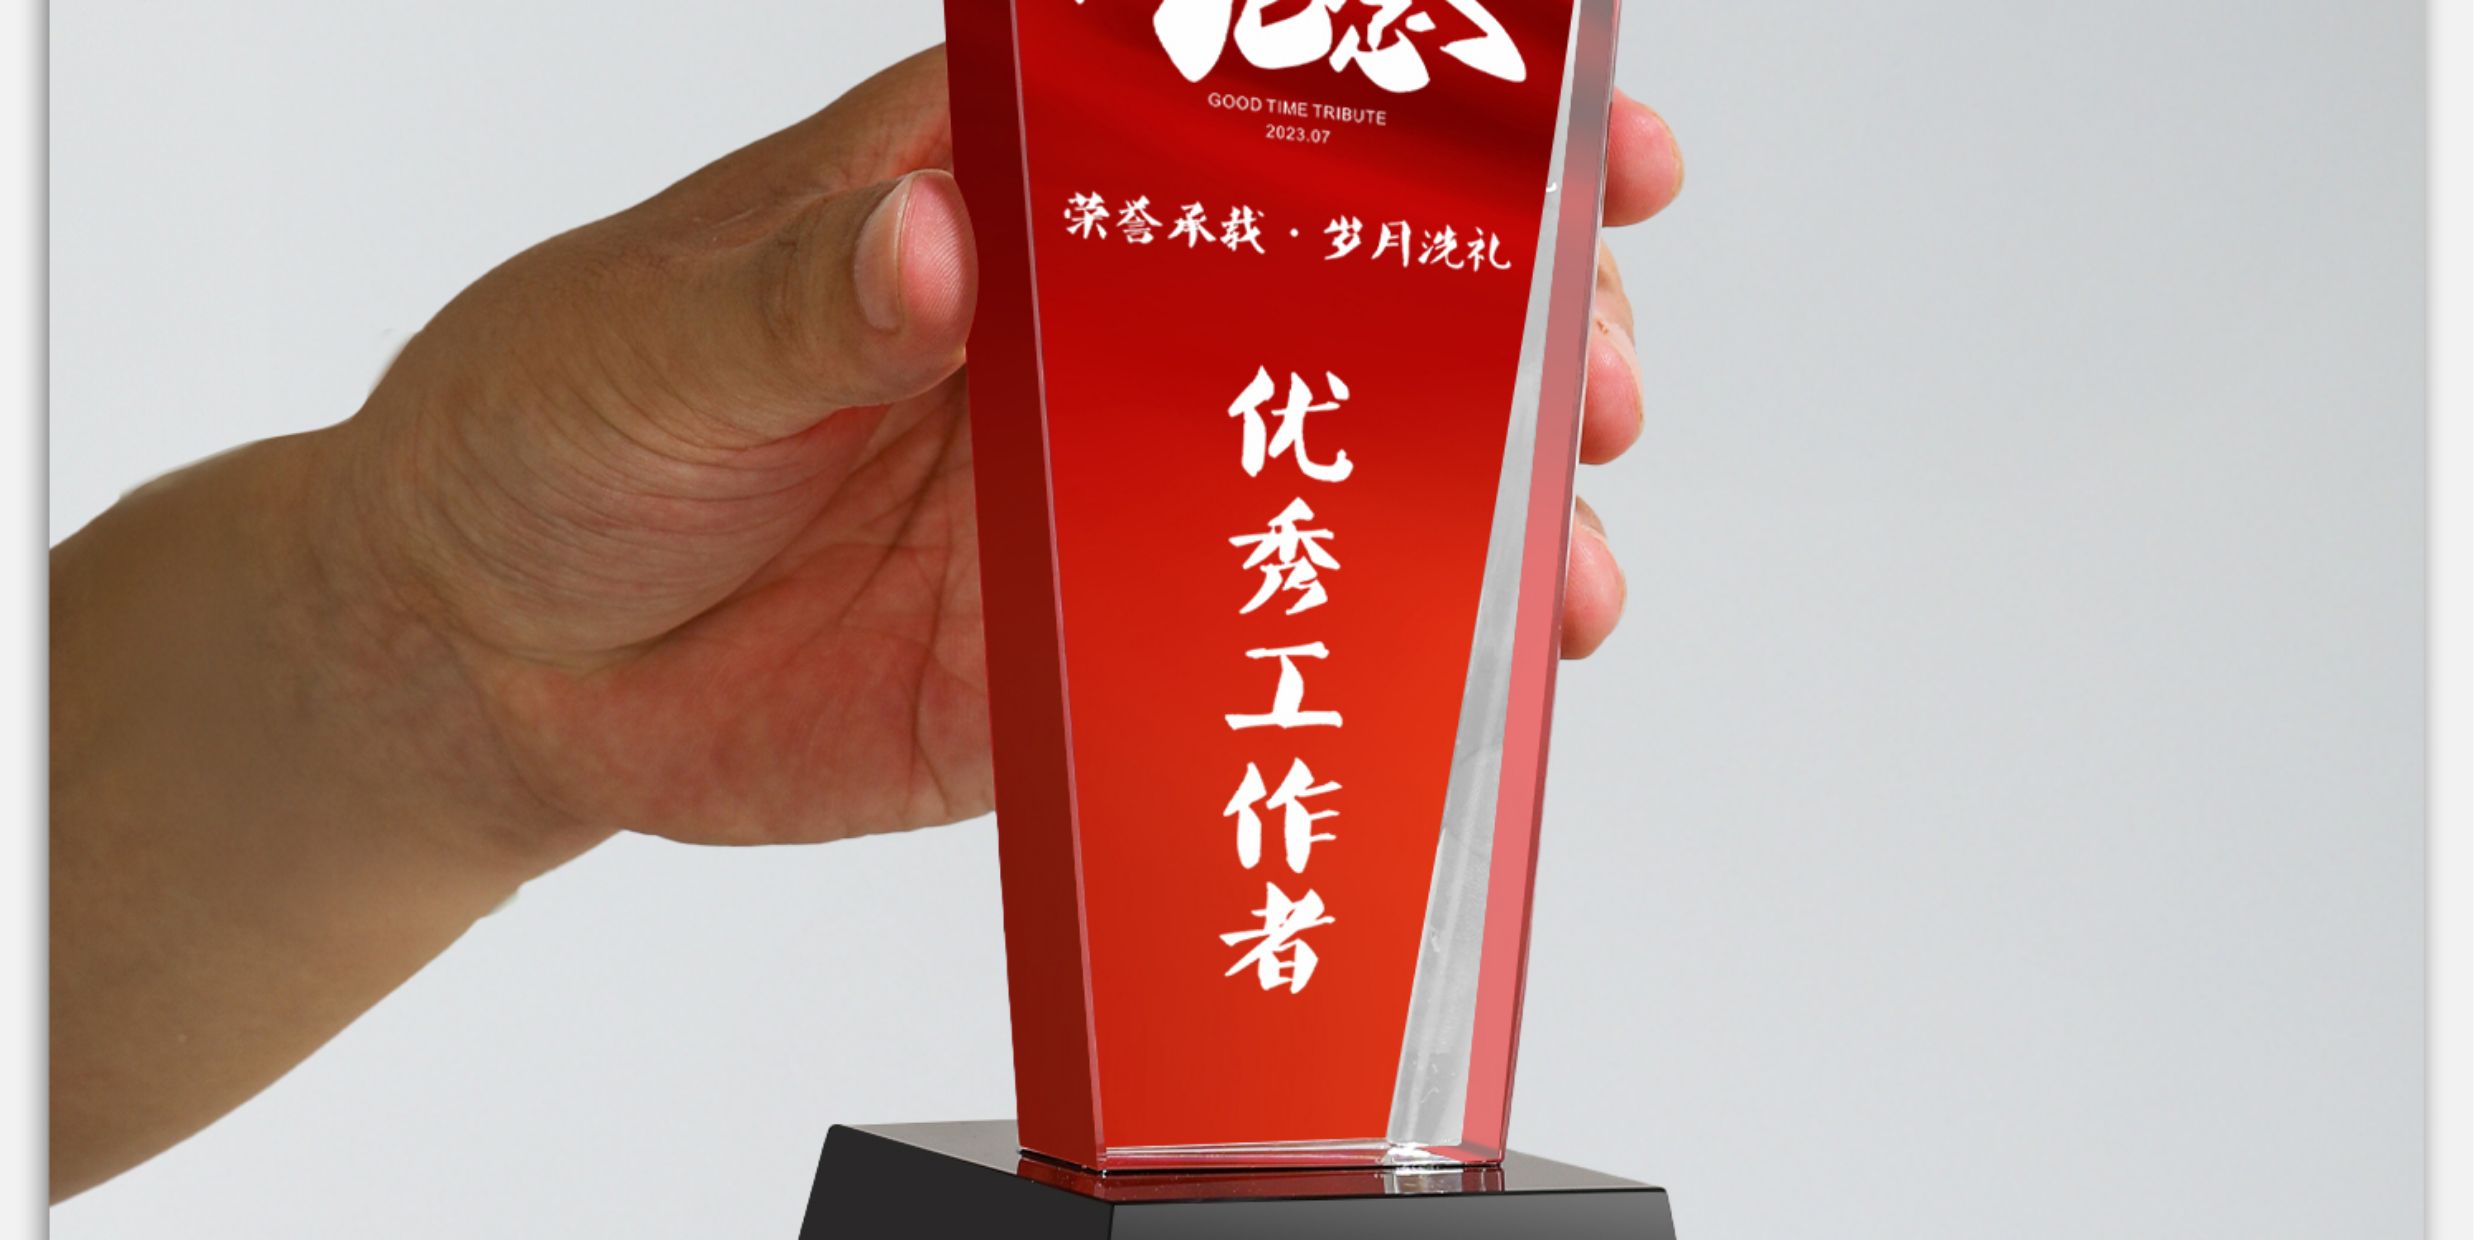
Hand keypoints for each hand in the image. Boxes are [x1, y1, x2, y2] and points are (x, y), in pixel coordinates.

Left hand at [307, 47, 1686, 850]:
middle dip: (1498, 325)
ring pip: (1319, 489)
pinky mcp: (1062, 665)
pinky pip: (1227, 664)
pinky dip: (1338, 682)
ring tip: (1564, 566)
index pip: (1228, 113)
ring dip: (1465, 521)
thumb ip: (799, 299)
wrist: (485, 660)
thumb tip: (931, 243)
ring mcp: (1084, 508)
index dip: (1408, 100)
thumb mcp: (648, 342)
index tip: (1561, 122)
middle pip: (1335, 303)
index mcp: (994, 197)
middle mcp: (1072, 344)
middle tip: (1593, 370)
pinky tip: (1443, 700)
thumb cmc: (547, 430)